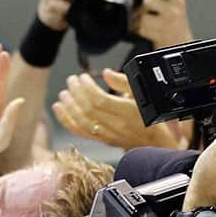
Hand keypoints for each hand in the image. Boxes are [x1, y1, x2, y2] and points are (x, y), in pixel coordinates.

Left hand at [53, 69, 185, 149]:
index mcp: (128, 112)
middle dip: (76, 92)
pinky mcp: (101, 140)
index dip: (87, 88)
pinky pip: (79, 131)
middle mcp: (116, 125)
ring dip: (69, 106)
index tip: (82, 77)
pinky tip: (59, 109)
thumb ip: (125, 82)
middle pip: (88, 109)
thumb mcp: (144, 94)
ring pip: (81, 121)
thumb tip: (107, 73)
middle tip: (71, 80)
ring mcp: (107, 134)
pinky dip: (66, 120)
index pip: (100, 100)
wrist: (156, 143)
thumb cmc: (151, 117)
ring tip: (63, 93)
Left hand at [132, 0, 193, 48]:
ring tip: (141, 20)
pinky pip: (139, 29)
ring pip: (141, 16)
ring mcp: (166, 24)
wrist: (179, 44)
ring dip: (136, 18)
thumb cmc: (171, 23)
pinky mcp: (158, 36)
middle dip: (140, 3)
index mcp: (177, 0)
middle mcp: (173, 11)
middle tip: (141, 8)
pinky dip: (135, 28)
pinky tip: (141, 29)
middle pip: (149, 0)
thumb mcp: (171, 5)